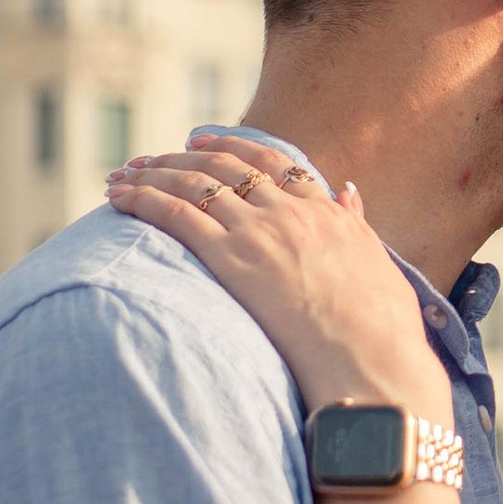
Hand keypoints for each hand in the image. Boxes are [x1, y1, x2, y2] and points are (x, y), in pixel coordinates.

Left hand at [107, 143, 448, 421]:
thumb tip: (349, 191)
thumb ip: (357, 223)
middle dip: (179, 157)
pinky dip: (143, 199)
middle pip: (224, 167)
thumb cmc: (384, 331)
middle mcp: (290, 212)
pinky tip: (118, 198)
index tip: (201, 140)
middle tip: (147, 158)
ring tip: (120, 175)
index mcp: (326, 212)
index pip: (271, 161)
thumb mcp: (378, 263)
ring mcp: (261, 233)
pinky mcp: (233, 260)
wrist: (372, 363)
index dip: (231, 145)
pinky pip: (177, 216)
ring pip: (194, 184)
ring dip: (151, 173)